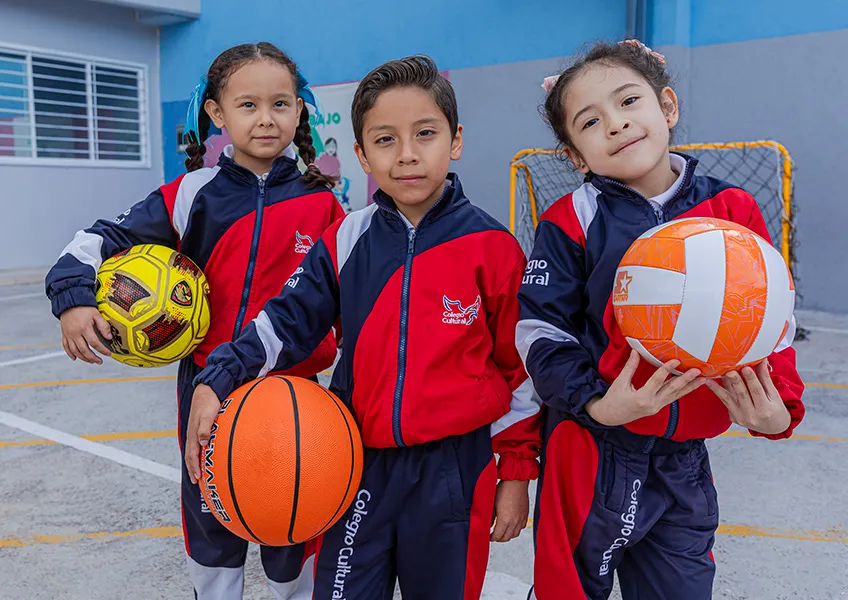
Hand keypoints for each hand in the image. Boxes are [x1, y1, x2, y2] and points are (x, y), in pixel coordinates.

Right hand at [59, 306, 111, 363]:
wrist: (69, 302)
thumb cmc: (84, 307)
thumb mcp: (96, 314)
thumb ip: (103, 326)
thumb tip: (109, 337)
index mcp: (84, 328)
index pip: (94, 343)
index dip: (102, 350)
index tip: (108, 353)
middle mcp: (75, 333)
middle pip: (84, 350)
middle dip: (93, 358)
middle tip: (100, 361)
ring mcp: (68, 334)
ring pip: (75, 351)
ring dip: (83, 358)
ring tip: (91, 361)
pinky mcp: (64, 334)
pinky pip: (65, 347)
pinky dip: (70, 354)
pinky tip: (75, 358)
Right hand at [185, 384, 221, 484]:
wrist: (208, 389)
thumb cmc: (209, 402)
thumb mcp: (208, 415)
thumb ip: (204, 429)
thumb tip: (202, 443)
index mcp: (193, 434)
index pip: (192, 455)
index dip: (194, 468)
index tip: (197, 479)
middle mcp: (192, 435)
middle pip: (190, 456)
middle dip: (193, 469)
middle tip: (197, 481)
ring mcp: (195, 431)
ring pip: (192, 451)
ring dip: (194, 463)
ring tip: (198, 473)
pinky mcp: (199, 428)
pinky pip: (197, 445)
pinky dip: (197, 454)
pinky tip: (202, 455)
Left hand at [491, 479, 529, 541]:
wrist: (516, 481)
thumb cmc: (504, 489)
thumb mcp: (492, 504)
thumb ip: (490, 517)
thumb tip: (487, 523)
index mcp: (505, 520)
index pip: (497, 536)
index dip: (491, 538)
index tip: (488, 537)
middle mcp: (514, 522)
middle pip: (506, 538)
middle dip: (499, 538)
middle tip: (493, 536)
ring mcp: (521, 519)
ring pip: (515, 534)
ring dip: (508, 535)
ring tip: (502, 532)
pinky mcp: (525, 515)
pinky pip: (521, 527)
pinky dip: (516, 529)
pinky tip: (512, 525)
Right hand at [587, 350, 705, 426]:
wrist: (610, 416)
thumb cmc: (613, 399)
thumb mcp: (620, 382)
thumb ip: (630, 367)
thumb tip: (636, 351)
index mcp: (642, 398)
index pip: (657, 381)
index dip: (667, 370)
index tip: (676, 360)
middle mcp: (652, 404)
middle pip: (672, 390)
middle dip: (686, 380)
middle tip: (697, 371)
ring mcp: (657, 407)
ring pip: (676, 396)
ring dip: (690, 387)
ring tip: (703, 379)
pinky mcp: (658, 407)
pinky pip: (673, 398)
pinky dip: (683, 391)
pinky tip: (691, 386)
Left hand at [706, 360, 790, 434]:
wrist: (773, 428)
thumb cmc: (775, 409)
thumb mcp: (774, 395)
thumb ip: (765, 378)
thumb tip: (761, 360)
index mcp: (765, 410)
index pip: (757, 391)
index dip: (752, 379)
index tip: (746, 368)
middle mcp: (752, 416)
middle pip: (742, 395)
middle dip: (735, 382)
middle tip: (729, 371)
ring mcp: (740, 418)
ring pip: (728, 399)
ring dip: (718, 387)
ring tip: (709, 377)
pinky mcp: (733, 418)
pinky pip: (725, 402)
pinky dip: (718, 391)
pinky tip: (710, 382)